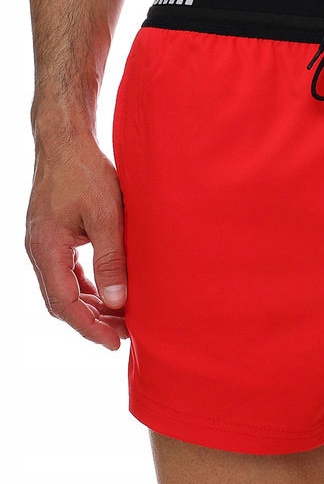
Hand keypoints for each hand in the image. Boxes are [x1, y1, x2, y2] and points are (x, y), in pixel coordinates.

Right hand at [26, 133, 128, 348]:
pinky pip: (68, 272)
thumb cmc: (86, 172)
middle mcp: (39, 250)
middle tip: (125, 336)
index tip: (115, 343)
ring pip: (65, 289)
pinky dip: (88, 287)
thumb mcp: (106, 216)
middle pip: (62, 301)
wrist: (66, 140)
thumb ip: (112, 259)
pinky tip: (110, 293)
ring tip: (122, 319)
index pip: (65, 303)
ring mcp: (44, 244)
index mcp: (46, 249)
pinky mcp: (54, 236)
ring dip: (91, 306)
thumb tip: (118, 302)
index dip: (90, 327)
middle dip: (92, 322)